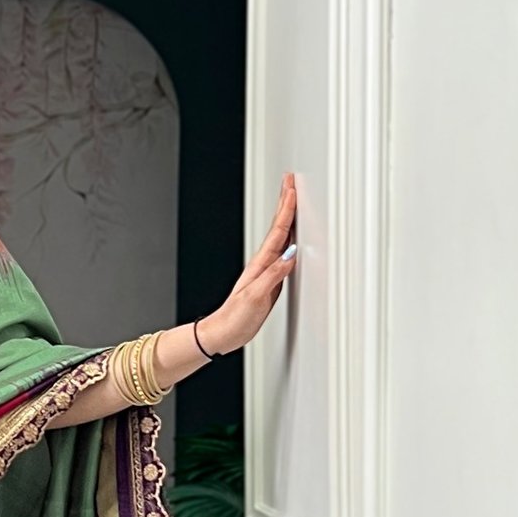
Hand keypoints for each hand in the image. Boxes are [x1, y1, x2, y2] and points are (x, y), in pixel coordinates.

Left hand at [198, 172, 298, 355]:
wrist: (224, 334)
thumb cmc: (235, 319)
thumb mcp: (256, 296)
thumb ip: (274, 275)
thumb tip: (291, 255)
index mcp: (261, 265)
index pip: (278, 231)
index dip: (286, 209)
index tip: (291, 188)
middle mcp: (263, 264)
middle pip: (279, 228)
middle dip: (285, 204)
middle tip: (290, 182)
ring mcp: (266, 271)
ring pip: (282, 238)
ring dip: (288, 219)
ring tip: (293, 201)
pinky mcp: (270, 281)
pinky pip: (284, 254)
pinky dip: (290, 241)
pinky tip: (293, 239)